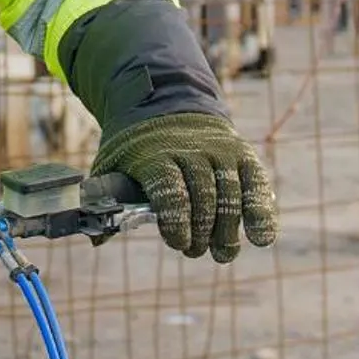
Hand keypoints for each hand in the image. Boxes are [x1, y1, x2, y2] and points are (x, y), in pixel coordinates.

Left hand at [91, 113, 277, 263]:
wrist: (168, 105)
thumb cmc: (138, 149)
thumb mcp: (114, 164)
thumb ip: (106, 201)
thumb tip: (95, 239)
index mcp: (155, 154)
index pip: (169, 188)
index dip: (175, 219)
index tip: (177, 242)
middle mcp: (191, 150)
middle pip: (203, 194)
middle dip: (202, 229)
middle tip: (197, 251)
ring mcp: (220, 151)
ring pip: (230, 192)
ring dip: (229, 229)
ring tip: (222, 253)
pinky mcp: (242, 155)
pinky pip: (257, 183)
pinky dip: (262, 211)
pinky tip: (262, 237)